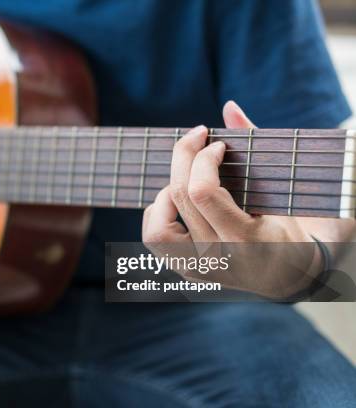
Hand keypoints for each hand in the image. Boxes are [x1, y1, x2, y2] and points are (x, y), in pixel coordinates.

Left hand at [142, 101, 322, 298]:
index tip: (217, 144)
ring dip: (166, 193)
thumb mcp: (287, 192)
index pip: (202, 192)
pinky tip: (179, 201)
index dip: (202, 158)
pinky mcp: (187, 270)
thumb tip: (229, 107)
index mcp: (245, 239)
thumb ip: (258, 146)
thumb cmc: (294, 229)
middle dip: (184, 156)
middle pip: (179, 196)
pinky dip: (159, 212)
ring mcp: (199, 268)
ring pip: (157, 227)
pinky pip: (155, 239)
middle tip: (198, 138)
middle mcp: (217, 257)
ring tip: (187, 179)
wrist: (292, 276)